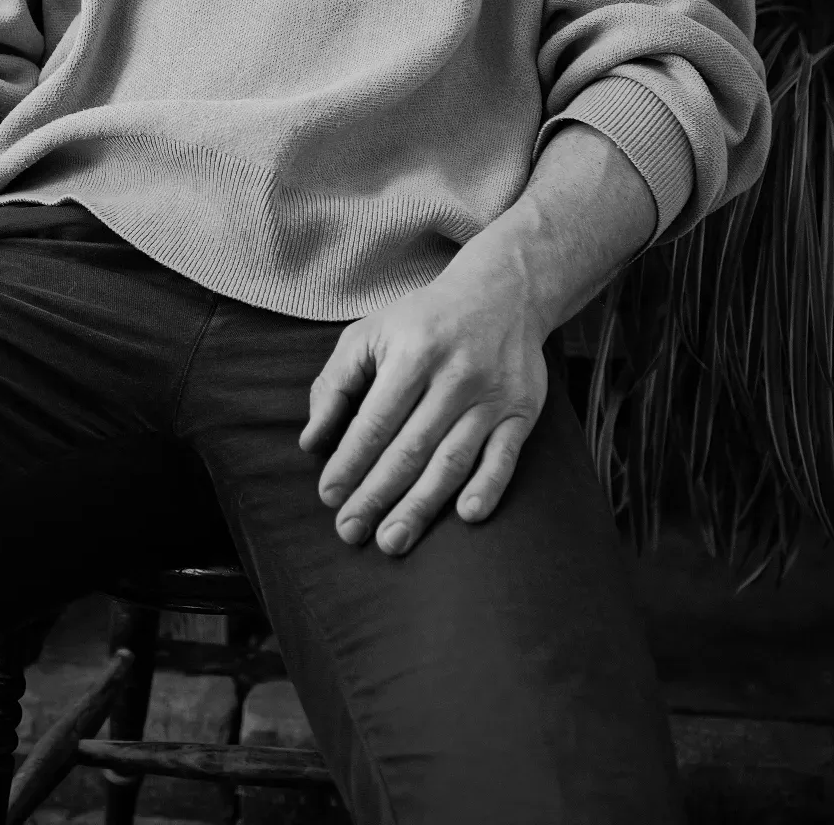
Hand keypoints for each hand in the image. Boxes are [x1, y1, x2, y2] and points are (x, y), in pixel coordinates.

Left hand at [299, 238, 550, 557]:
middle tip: (350, 531)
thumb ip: (336, 383)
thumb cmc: (423, 320)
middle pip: (410, 448)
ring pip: (452, 460)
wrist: (503, 291)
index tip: (329, 496)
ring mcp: (491, 396)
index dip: (350, 462)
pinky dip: (487, 488)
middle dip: (376, 495)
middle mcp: (454, 375)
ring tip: (391, 540)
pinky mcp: (522, 411)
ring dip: (421, 506)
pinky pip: (504, 457)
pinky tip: (466, 515)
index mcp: (412, 353)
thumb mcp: (371, 332)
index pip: (375, 420)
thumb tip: (311, 442)